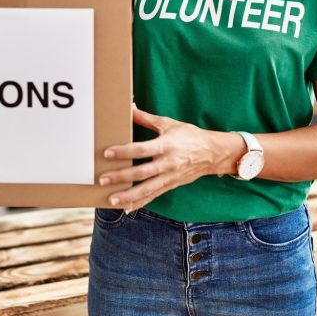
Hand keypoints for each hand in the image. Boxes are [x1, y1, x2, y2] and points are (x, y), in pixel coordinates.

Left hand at [98, 105, 240, 212]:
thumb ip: (147, 118)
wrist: (213, 153)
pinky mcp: (171, 185)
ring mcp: (170, 177)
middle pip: (141, 172)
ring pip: (147, 189)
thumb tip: (130, 107)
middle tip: (103, 179)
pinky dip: (140, 203)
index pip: (141, 150)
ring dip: (128, 195)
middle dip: (121, 177)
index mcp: (166, 145)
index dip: (124, 152)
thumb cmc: (190, 136)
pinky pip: (153, 196)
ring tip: (111, 199)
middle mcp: (168, 163)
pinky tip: (127, 208)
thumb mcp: (169, 124)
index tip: (108, 153)